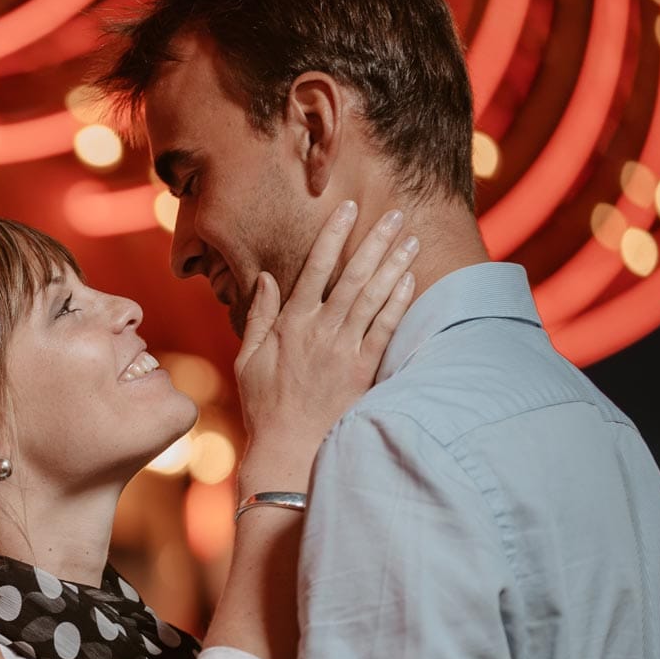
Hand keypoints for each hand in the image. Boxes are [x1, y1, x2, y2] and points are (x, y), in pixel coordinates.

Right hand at [235, 202, 418, 486]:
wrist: (288, 449)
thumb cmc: (264, 406)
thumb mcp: (248, 359)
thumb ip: (258, 316)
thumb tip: (267, 278)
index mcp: (290, 324)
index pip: (315, 268)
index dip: (333, 235)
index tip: (348, 209)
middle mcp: (319, 331)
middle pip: (352, 275)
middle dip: (374, 241)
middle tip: (395, 214)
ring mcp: (343, 350)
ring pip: (373, 297)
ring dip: (393, 265)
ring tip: (411, 239)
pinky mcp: (363, 370)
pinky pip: (385, 329)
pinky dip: (397, 303)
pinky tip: (410, 280)